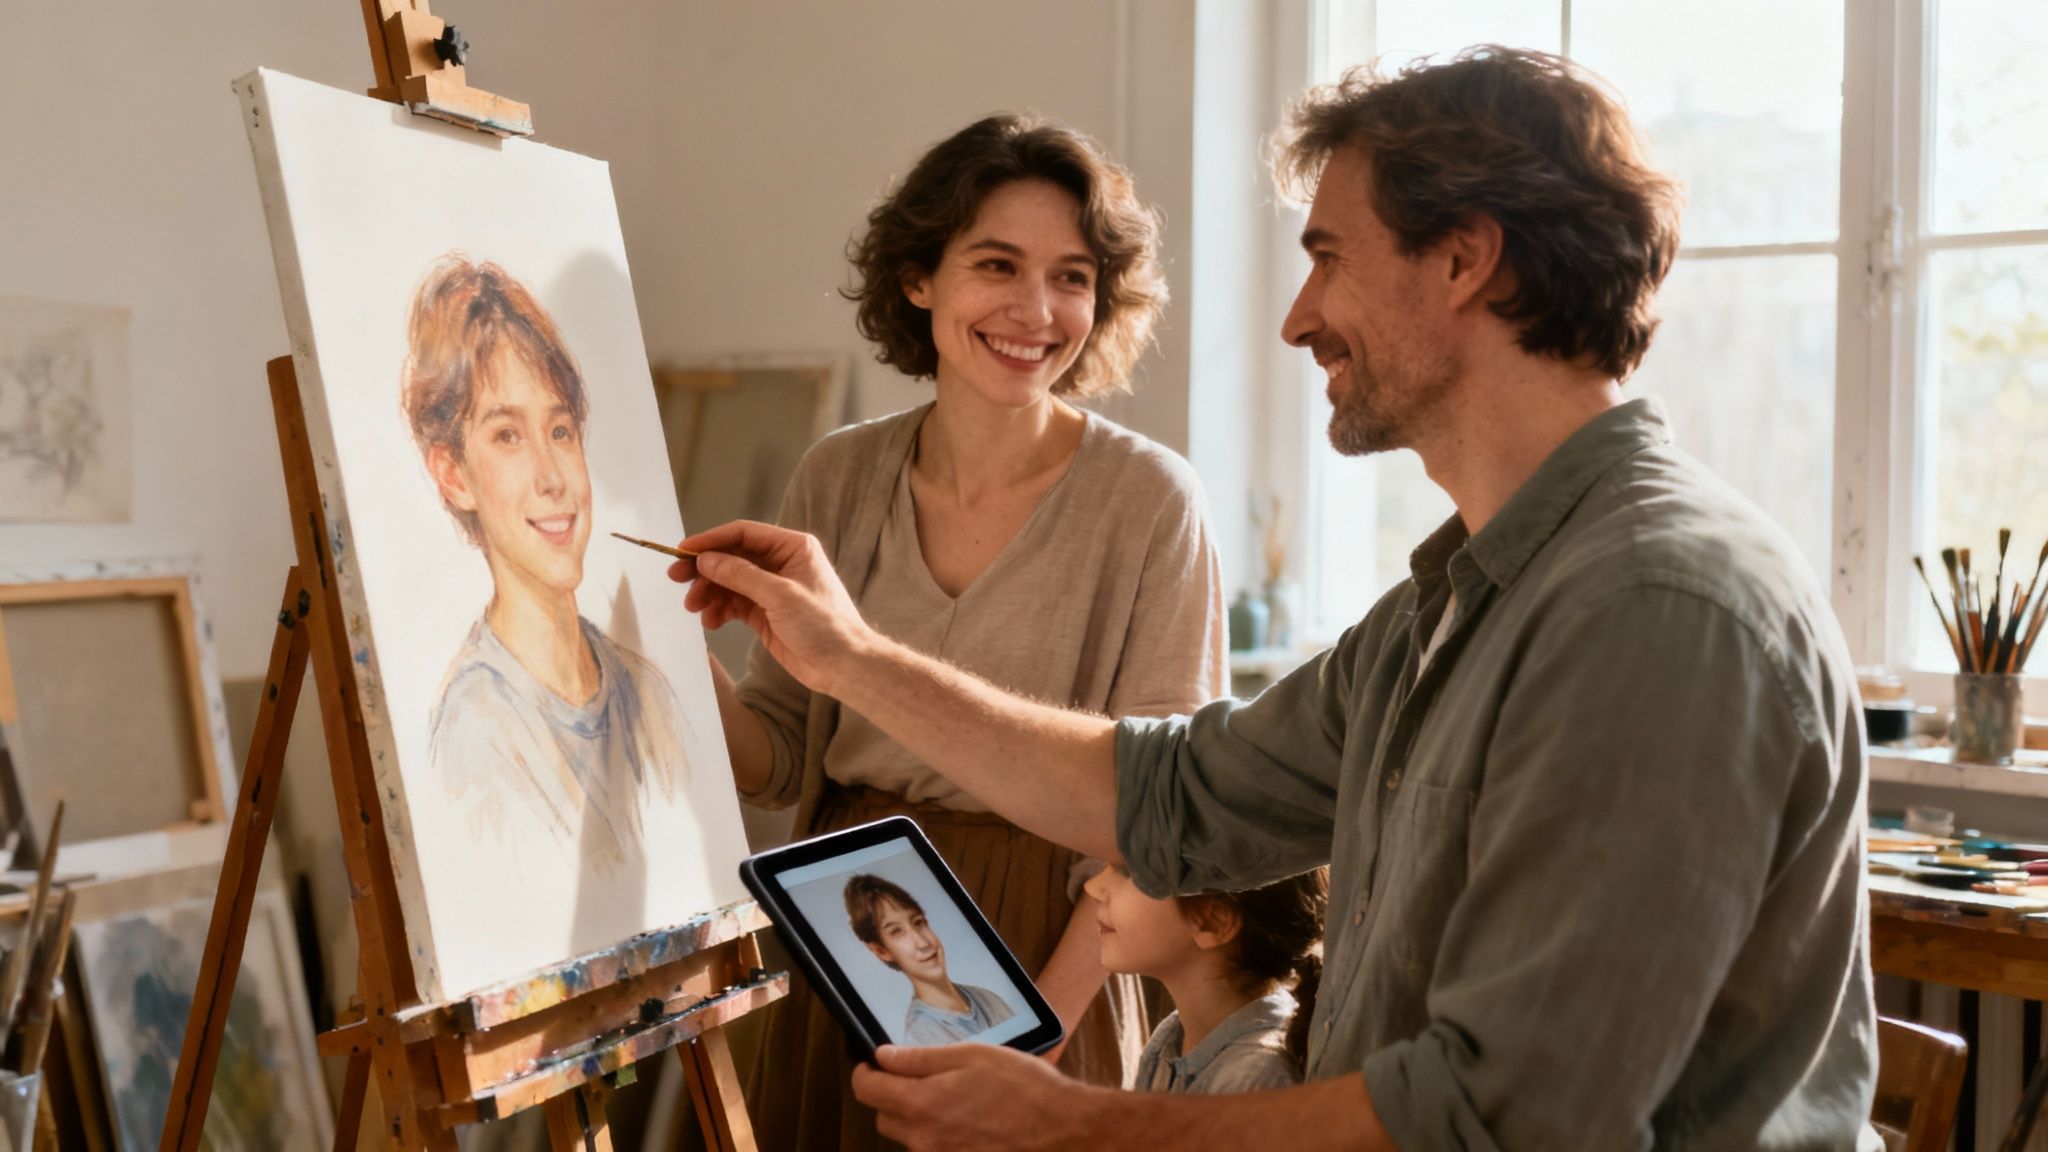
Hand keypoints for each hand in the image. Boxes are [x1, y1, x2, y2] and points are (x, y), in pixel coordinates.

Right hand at [667, 520, 869, 694]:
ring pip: (729, 582)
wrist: (844, 665)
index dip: (711, 541)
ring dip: (709, 593)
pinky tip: (711, 621)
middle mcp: (780, 564)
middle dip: (704, 569)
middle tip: (676, 579)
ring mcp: (772, 589)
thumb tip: (706, 560)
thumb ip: (742, 576)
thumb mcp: (781, 596)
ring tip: (694, 608)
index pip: (743, 534)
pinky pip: (734, 604)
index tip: (683, 551)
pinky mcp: (765, 613)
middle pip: (732, 557)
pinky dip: (719, 610)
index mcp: (792, 548)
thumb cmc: (825, 625)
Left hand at [851, 1043, 1109, 1150]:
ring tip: (953, 1099)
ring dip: (918, 1117)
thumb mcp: (972, 1056)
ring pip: (910, 1137)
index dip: (864, 1071)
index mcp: (922, 1104)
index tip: (872, 1063)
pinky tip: (968, 1122)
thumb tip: (884, 1057)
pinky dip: (941, 1136)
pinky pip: (935, 1150)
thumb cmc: (1026, 1090)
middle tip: (919, 1077)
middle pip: (884, 1116)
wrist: (1065, 1131)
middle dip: (892, 1095)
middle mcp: (924, 1139)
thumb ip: (920, 1058)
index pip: (866, 1089)